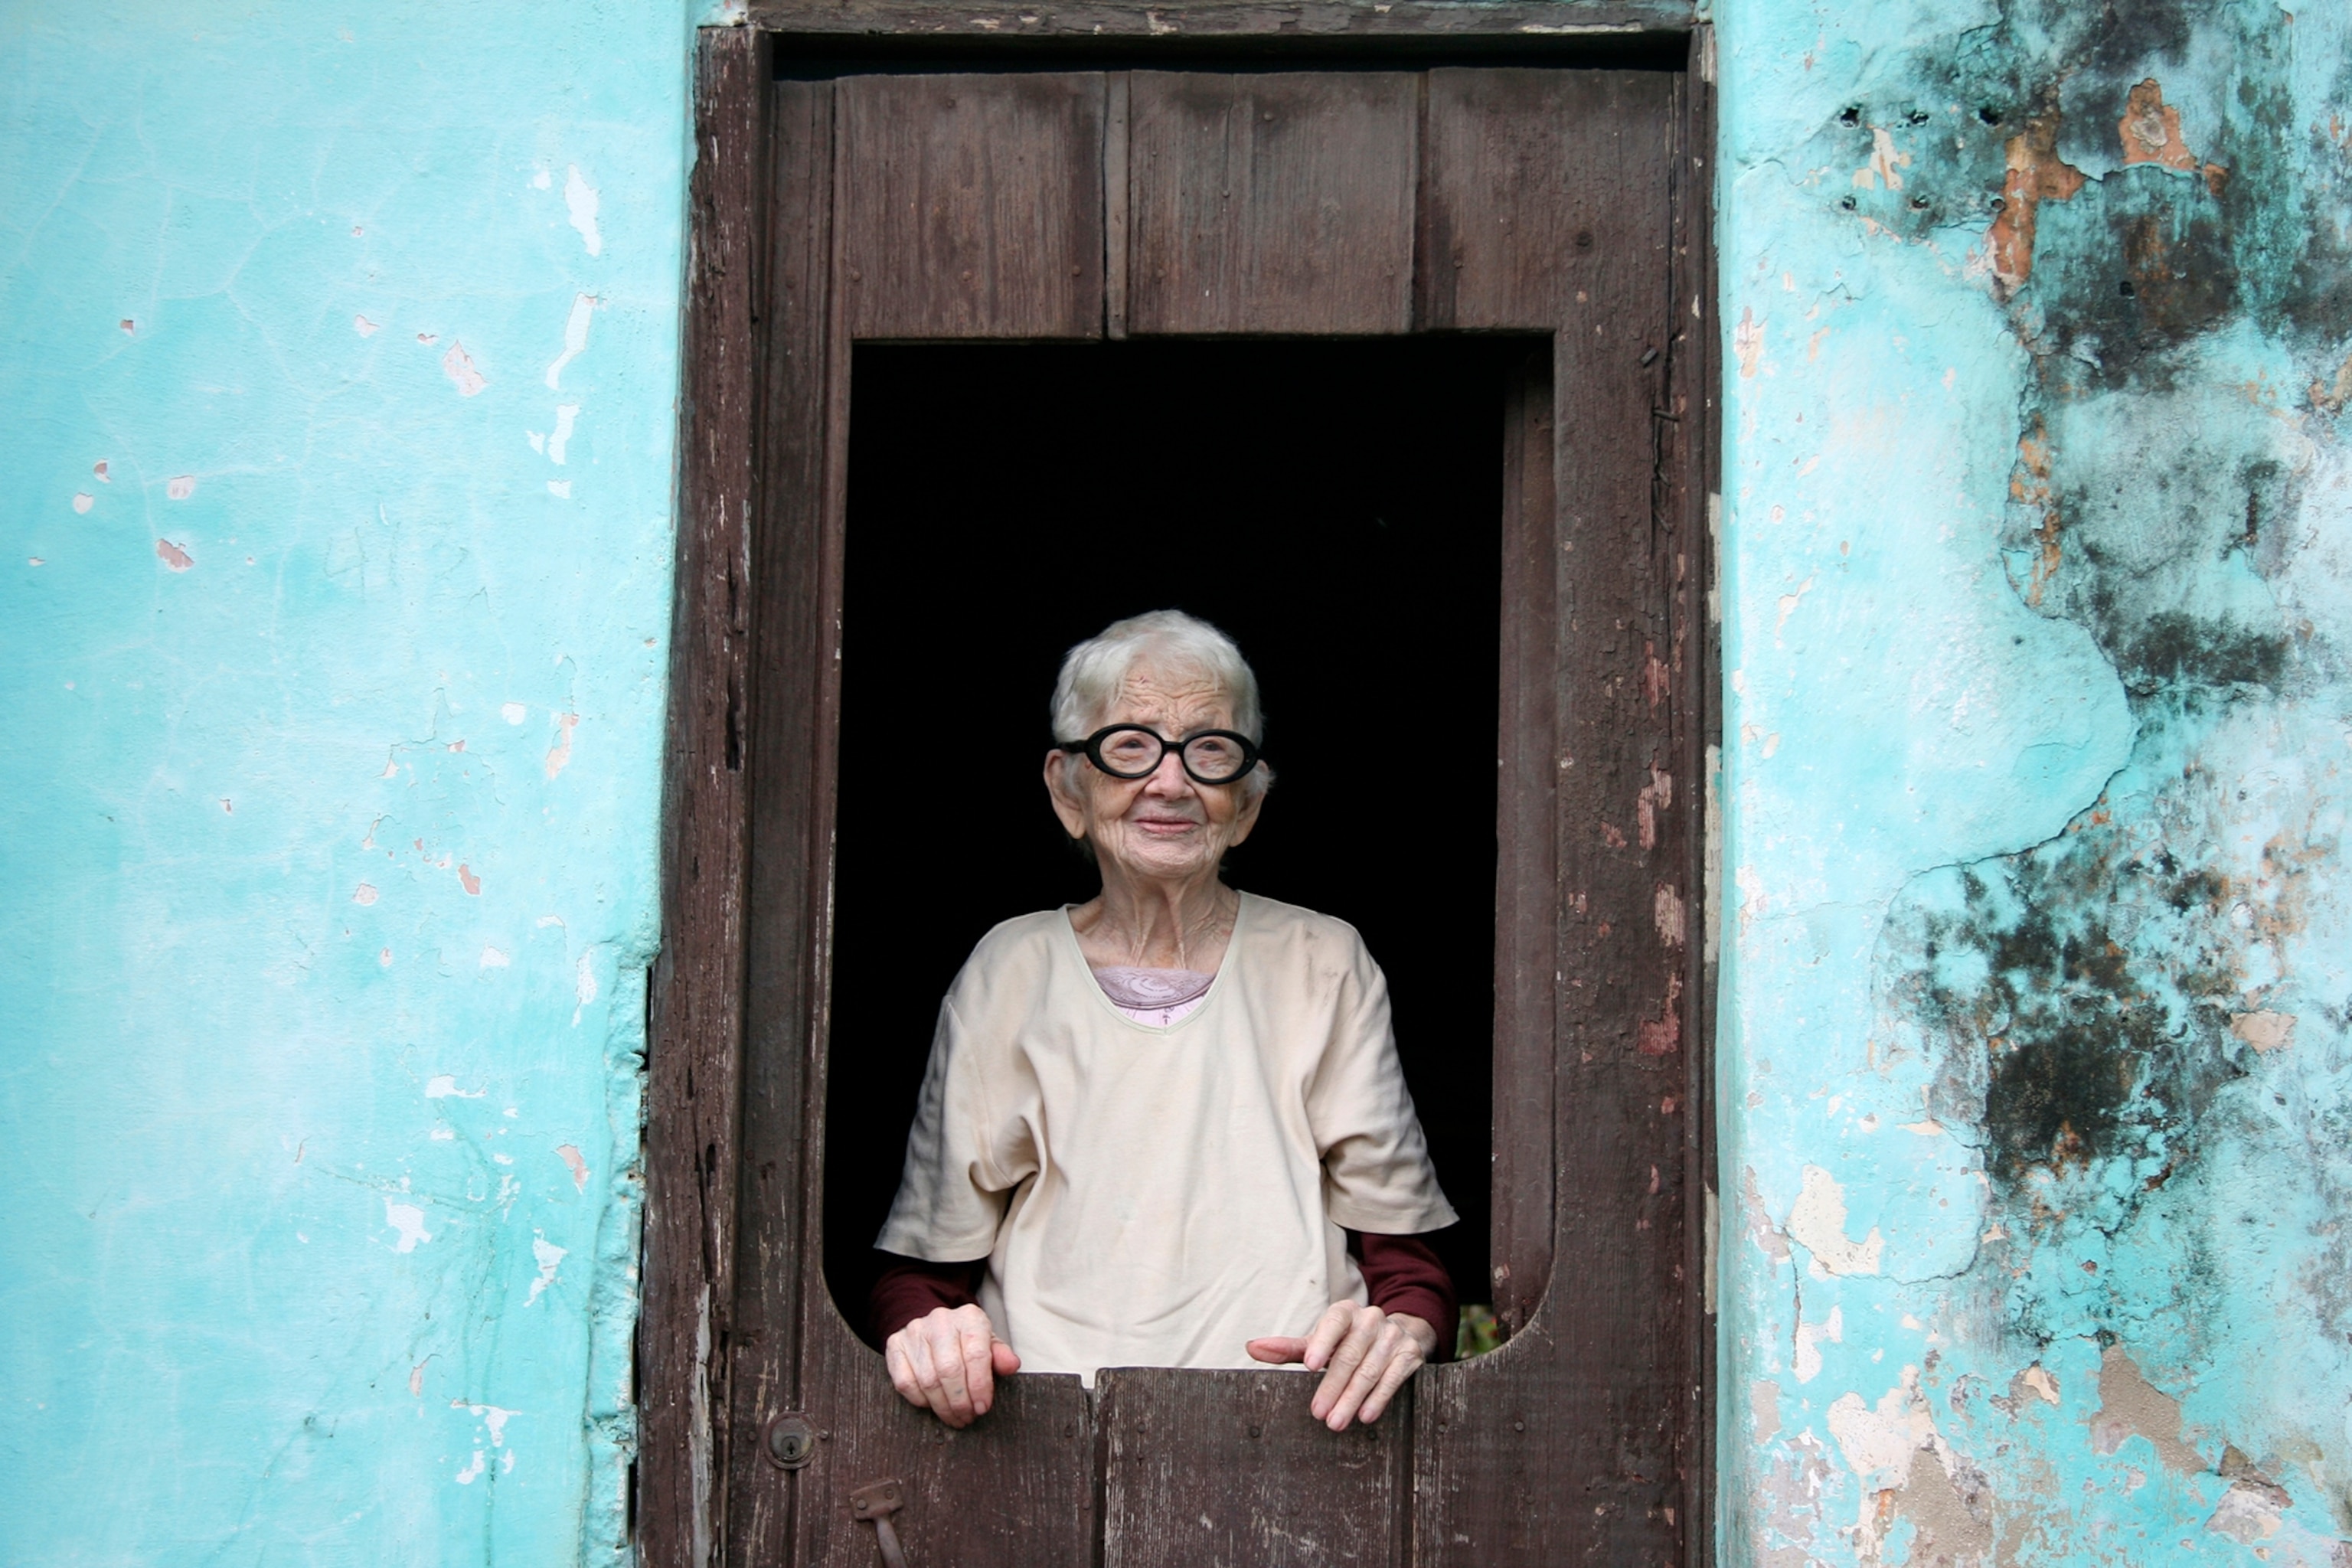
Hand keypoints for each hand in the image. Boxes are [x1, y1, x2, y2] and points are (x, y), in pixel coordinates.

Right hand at [884, 1304, 1020, 1427]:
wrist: (934, 1327)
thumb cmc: (966, 1342)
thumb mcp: (989, 1345)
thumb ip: (1000, 1356)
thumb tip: (1011, 1365)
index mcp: (969, 1318)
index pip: (976, 1355)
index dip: (980, 1386)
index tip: (983, 1408)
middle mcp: (940, 1320)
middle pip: (950, 1370)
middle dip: (961, 1402)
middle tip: (967, 1418)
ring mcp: (914, 1332)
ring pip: (928, 1380)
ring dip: (942, 1406)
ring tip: (954, 1417)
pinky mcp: (895, 1345)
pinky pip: (905, 1383)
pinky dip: (920, 1400)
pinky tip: (932, 1405)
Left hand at [1246, 1302, 1437, 1428]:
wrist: (1400, 1334)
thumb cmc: (1349, 1342)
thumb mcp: (1321, 1342)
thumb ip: (1289, 1348)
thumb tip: (1252, 1348)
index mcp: (1346, 1312)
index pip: (1334, 1322)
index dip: (1323, 1342)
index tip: (1310, 1366)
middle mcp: (1371, 1319)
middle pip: (1350, 1354)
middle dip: (1333, 1386)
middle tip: (1319, 1413)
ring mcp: (1393, 1336)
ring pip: (1370, 1369)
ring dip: (1352, 1398)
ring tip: (1336, 1422)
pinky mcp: (1410, 1354)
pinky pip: (1394, 1378)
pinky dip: (1379, 1398)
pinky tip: (1366, 1415)